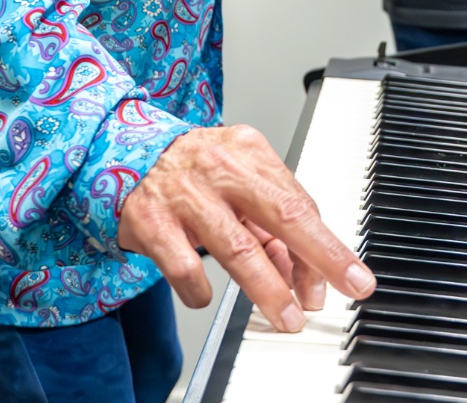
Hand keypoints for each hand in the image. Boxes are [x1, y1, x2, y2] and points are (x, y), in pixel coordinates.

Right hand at [117, 125, 374, 331]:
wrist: (120, 152)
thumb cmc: (191, 171)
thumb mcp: (236, 182)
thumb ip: (270, 226)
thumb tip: (306, 277)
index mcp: (248, 151)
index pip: (298, 202)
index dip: (323, 247)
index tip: (345, 277)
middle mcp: (220, 166)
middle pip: (282, 214)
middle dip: (319, 255)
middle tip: (343, 286)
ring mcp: (185, 192)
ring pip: (238, 247)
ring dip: (269, 288)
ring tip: (287, 316)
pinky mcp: (151, 221)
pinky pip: (185, 266)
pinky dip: (201, 291)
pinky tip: (206, 297)